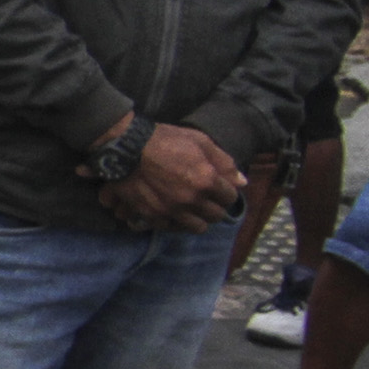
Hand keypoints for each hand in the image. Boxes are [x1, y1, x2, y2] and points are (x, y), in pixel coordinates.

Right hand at [100, 123, 243, 232]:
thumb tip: (242, 181)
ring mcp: (173, 210)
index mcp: (207, 180)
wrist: (126, 148)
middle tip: (207, 200)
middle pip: (216, 215)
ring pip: (198, 227)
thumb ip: (223, 162)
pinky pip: (173, 228)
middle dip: (215, 207)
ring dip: (199, 219)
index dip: (226, 192)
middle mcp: (192, 199)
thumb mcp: (200, 141)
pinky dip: (177, 223)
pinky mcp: (154, 216)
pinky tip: (175, 213)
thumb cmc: (165, 140)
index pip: (230, 197)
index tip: (220, 188)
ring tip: (193, 210)